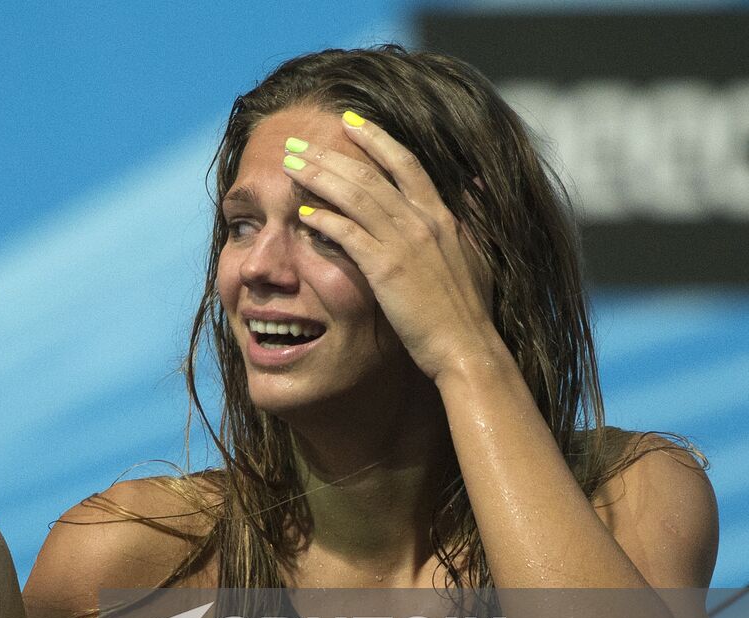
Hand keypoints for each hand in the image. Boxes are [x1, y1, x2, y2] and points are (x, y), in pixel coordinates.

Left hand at [280, 111, 496, 381]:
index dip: (377, 139)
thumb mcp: (477, 253)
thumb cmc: (467, 309)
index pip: (405, 164)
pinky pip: (349, 235)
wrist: (466, 345)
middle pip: (370, 175)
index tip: (350, 122)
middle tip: (298, 143)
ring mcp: (405, 243)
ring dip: (319, 177)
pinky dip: (325, 220)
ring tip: (290, 166)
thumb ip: (472, 217)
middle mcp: (424, 221)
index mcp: (442, 215)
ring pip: (356, 197)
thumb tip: (475, 183)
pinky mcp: (387, 269)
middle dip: (331, 155)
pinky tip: (303, 214)